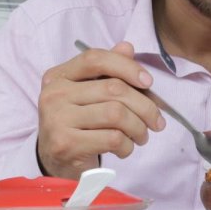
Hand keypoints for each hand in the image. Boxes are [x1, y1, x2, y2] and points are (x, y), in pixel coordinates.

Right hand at [36, 41, 164, 178]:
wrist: (57, 162)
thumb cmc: (80, 124)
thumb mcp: (91, 94)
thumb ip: (108, 71)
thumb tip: (127, 47)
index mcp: (59, 76)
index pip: (95, 59)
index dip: (127, 67)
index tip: (149, 82)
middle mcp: (53, 94)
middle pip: (113, 89)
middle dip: (145, 106)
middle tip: (157, 121)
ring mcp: (56, 119)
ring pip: (116, 114)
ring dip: (139, 128)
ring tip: (142, 136)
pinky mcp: (65, 144)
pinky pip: (112, 138)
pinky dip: (127, 145)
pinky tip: (124, 149)